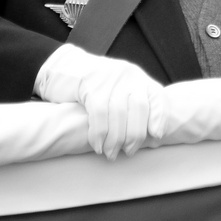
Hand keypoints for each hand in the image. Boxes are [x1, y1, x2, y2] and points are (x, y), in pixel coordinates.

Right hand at [35, 44, 164, 159]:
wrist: (61, 67)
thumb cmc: (93, 85)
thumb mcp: (118, 87)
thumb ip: (132, 104)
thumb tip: (150, 134)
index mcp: (138, 77)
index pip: (158, 97)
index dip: (159, 119)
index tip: (156, 137)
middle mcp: (127, 75)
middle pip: (139, 109)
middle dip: (135, 135)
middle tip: (129, 151)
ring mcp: (109, 78)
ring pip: (119, 114)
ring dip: (115, 140)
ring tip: (111, 153)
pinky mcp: (90, 85)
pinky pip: (99, 115)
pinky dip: (99, 134)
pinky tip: (98, 145)